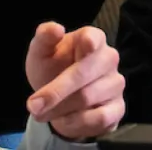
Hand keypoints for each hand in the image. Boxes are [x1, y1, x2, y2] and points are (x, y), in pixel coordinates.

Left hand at [23, 23, 124, 139]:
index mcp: (92, 38)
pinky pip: (99, 118)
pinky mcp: (118, 107)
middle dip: (55, 92)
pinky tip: (64, 120)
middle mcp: (109, 58)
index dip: (90, 43)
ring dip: (59, 110)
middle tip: (33, 106)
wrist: (60, 99)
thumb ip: (44, 39)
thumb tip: (56, 29)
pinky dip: (76, 123)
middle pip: (83, 75)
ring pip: (87, 99)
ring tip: (44, 113)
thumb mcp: (41, 54)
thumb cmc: (52, 69)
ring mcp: (116, 83)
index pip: (93, 38)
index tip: (87, 46)